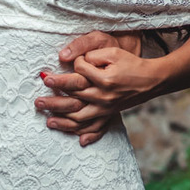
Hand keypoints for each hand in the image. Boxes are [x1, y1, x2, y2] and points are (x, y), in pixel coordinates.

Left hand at [35, 32, 151, 146]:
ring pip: (80, 117)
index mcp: (104, 80)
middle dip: (53, 100)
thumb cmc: (132, 63)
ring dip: (62, 121)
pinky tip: (74, 137)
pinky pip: (96, 127)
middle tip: (37, 101)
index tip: (47, 74)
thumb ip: (93, 54)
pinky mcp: (110, 113)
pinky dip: (85, 133)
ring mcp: (106, 108)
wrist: (152, 79)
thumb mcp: (113, 52)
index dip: (63, 74)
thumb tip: (75, 61)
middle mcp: (104, 97)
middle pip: (73, 99)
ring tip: (47, 121)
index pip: (77, 76)